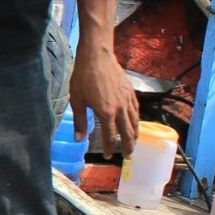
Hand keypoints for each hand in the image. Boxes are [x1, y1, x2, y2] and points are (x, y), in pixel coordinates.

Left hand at [69, 40, 139, 156]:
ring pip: (135, 122)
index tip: (108, 157)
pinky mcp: (131, 91)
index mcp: (106, 113)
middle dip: (128, 146)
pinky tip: (135, 122)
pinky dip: (137, 120)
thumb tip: (79, 140)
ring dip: (135, 135)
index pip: (110, 136)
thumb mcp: (77, 100)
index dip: (110, 148)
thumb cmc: (83, 78)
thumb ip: (80, 121)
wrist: (97, 57)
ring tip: (134, 143)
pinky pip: (136, 110)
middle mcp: (120, 109)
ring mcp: (128, 99)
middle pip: (127, 132)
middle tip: (128, 156)